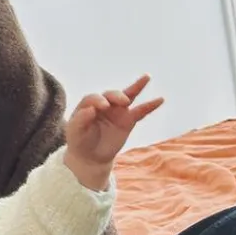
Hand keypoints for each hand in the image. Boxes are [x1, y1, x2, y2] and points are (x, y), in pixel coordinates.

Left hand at [64, 74, 162, 188]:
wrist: (90, 157)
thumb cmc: (79, 141)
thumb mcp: (75, 132)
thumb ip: (80, 120)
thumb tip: (90, 110)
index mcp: (88, 105)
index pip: (94, 98)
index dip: (98, 100)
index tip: (102, 107)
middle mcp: (104, 104)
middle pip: (111, 95)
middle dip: (116, 96)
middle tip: (121, 101)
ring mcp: (117, 111)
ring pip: (128, 96)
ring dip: (137, 87)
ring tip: (146, 77)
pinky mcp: (128, 120)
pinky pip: (141, 111)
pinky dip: (150, 105)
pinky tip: (160, 100)